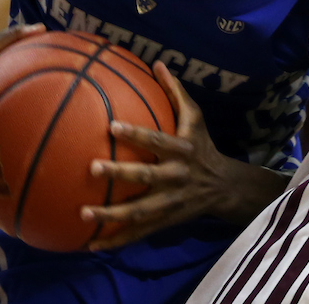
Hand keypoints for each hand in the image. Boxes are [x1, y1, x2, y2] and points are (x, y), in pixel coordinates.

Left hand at [80, 62, 235, 249]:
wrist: (224, 187)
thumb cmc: (202, 145)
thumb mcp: (196, 117)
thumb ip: (176, 92)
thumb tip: (157, 62)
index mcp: (182, 150)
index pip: (157, 141)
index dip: (137, 134)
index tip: (112, 126)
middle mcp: (176, 177)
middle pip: (146, 177)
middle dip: (120, 173)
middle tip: (92, 167)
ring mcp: (170, 203)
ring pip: (140, 212)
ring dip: (111, 215)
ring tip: (83, 214)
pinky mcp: (164, 222)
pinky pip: (138, 233)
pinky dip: (115, 241)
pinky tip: (90, 245)